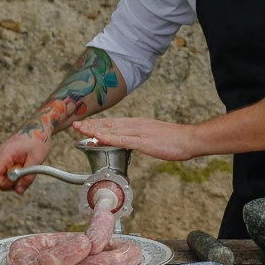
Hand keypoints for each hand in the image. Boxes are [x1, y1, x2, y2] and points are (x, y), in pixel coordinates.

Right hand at [0, 124, 52, 194]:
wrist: (38, 127)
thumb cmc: (38, 140)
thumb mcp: (37, 159)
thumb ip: (28, 176)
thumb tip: (19, 191)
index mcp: (3, 154)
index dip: (3, 184)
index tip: (18, 181)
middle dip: (12, 182)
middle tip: (27, 174)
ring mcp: (0, 157)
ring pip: (3, 176)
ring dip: (16, 177)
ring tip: (27, 166)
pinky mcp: (4, 158)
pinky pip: (7, 171)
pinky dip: (16, 172)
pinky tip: (25, 165)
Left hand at [72, 117, 195, 160]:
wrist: (189, 139)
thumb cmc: (175, 140)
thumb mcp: (155, 137)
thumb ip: (141, 138)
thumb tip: (132, 142)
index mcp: (139, 124)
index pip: (114, 123)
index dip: (98, 124)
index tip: (85, 125)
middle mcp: (137, 124)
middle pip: (110, 124)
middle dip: (92, 125)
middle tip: (75, 125)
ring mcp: (140, 132)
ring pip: (113, 129)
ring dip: (95, 129)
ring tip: (80, 130)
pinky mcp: (144, 141)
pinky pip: (123, 139)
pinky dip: (109, 138)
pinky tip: (99, 138)